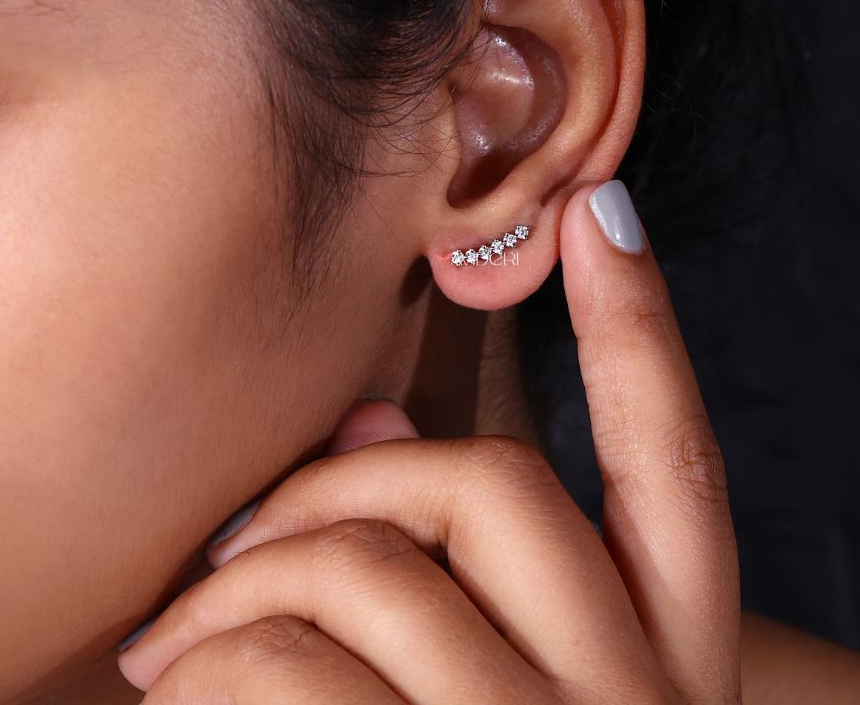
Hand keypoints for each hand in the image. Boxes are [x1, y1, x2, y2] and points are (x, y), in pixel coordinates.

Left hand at [116, 178, 740, 702]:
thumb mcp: (538, 682)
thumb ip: (472, 550)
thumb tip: (382, 414)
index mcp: (676, 645)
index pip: (674, 453)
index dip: (643, 319)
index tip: (597, 204)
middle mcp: (637, 695)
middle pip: (486, 487)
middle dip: (344, 480)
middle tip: (240, 537)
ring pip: (374, 579)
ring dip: (252, 586)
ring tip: (182, 643)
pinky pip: (294, 688)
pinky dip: (217, 674)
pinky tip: (188, 697)